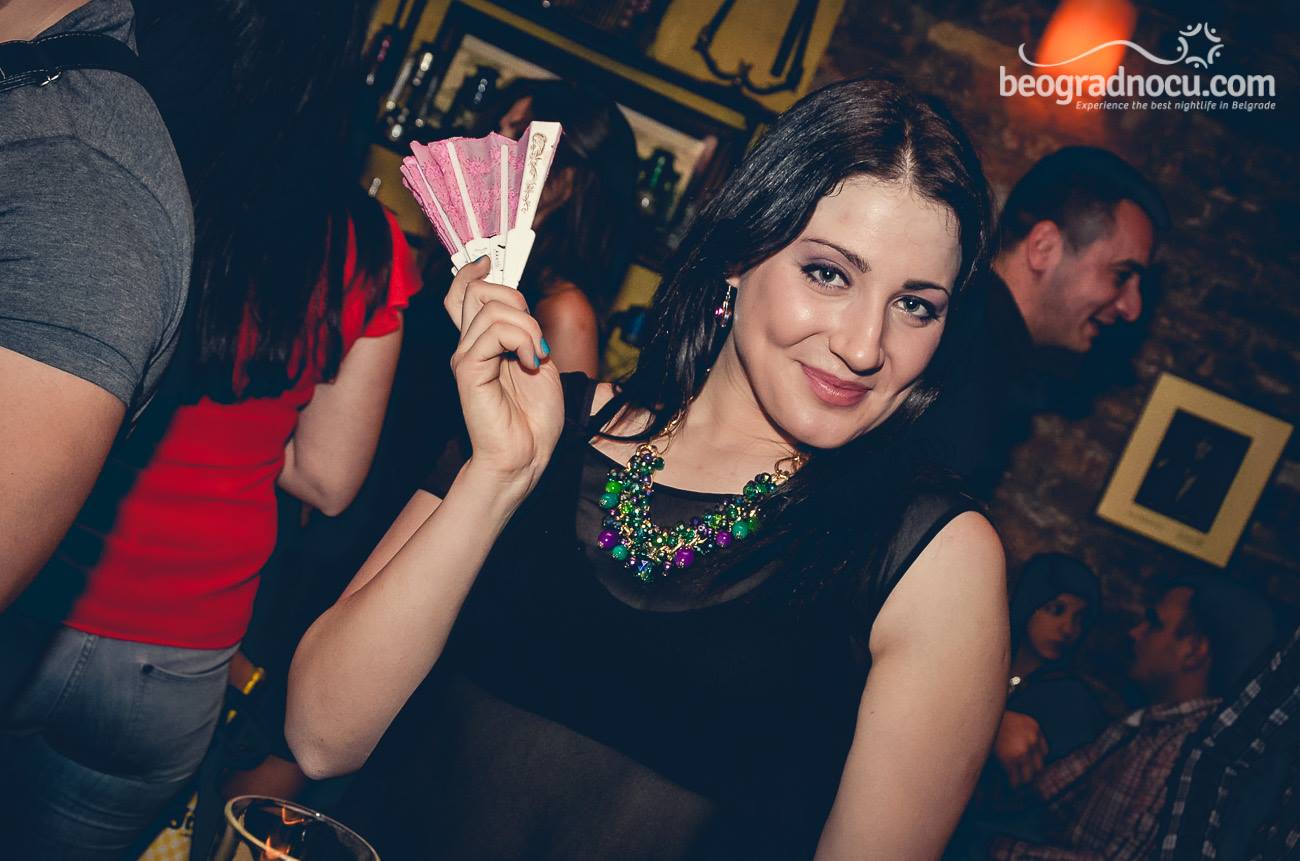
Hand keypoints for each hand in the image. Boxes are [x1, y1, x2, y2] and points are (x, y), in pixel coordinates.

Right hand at [447, 258, 562, 497]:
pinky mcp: (468, 369)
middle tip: (535, 338)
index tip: (491, 260)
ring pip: (491, 306)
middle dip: (515, 299)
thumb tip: (521, 305)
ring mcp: (465, 355)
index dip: (475, 270)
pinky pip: (494, 330)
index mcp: (483, 341)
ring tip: (537, 357)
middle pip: (477, 289)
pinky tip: (532, 363)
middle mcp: (469, 344)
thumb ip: (525, 331)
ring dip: (527, 326)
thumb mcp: (538, 360)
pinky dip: (523, 340)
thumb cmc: (534, 417)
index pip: (464, 291)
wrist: (526, 456)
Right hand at [994, 710, 1047, 787]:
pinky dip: (1013, 783)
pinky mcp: (1010, 759)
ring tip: (1018, 783)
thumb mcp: (1014, 720)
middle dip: (1032, 772)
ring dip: (1023, 780)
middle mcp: (1032, 740)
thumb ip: (1023, 732)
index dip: (1036, 759)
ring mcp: (1022, 751)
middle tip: (1025, 776)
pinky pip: (1015, 777)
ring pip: (1029, 775)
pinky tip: (1011, 785)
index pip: (1044, 751)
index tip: (1032, 764)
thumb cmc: (992, 719)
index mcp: (1034, 728)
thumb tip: (1025, 751)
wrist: (980, 717)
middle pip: (1039, 765)